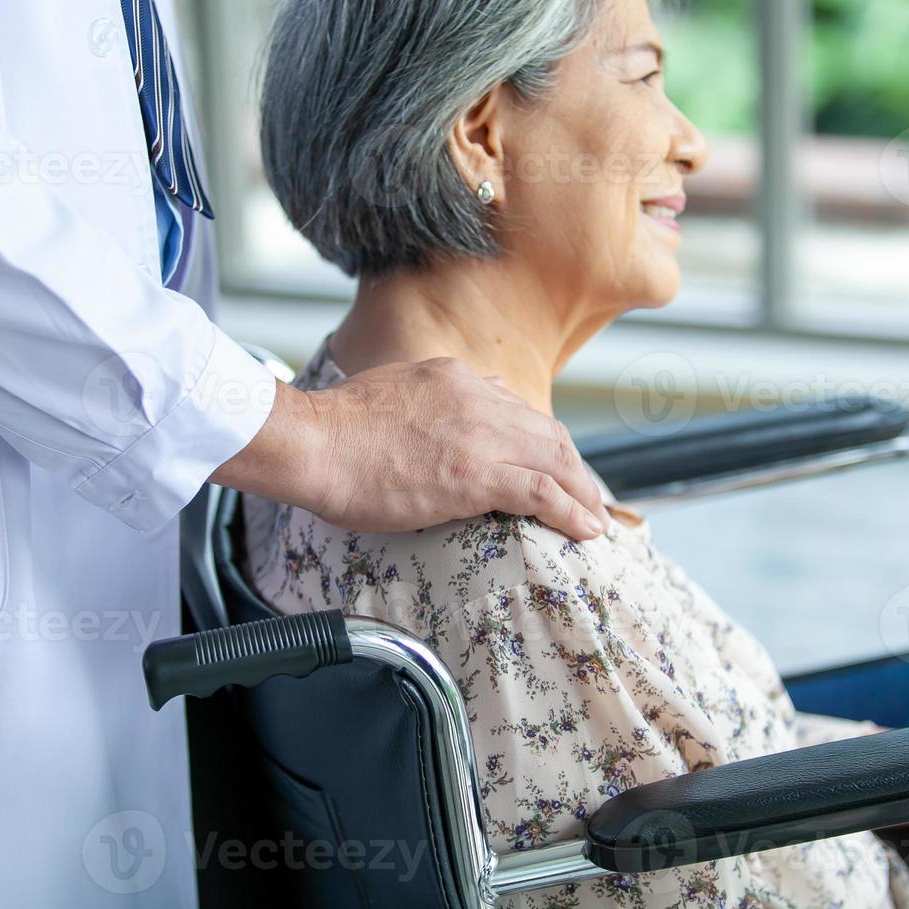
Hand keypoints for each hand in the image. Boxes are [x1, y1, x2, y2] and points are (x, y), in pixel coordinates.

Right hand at [211, 359, 609, 540]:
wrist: (314, 443)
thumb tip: (441, 422)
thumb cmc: (335, 430)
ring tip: (594, 520)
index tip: (554, 465)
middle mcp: (477, 399)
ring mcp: (479, 435)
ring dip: (581, 493)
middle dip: (574, 468)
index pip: (518, 409)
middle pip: (548, 433)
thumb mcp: (392, 394)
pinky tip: (584, 529)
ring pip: (555, 460)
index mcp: (456, 379)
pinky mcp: (476, 474)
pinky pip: (542, 492)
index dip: (543, 441)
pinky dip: (571, 511)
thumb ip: (427, 404)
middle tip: (587, 497)